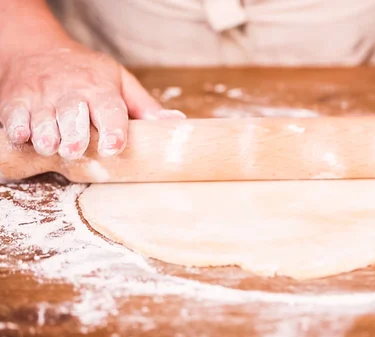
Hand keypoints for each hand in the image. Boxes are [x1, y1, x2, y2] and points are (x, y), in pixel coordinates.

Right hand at [0, 41, 184, 158]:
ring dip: (46, 135)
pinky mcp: (16, 102)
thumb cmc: (86, 72)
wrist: (38, 50)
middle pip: (72, 115)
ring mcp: (41, 98)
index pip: (108, 109)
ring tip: (52, 147)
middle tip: (77, 150)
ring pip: (43, 119)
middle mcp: (70, 93)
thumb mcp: (119, 80)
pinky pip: (14, 116)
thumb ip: (144, 106)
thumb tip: (177, 123)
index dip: (112, 129)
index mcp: (99, 89)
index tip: (114, 147)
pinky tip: (23, 135)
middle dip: (74, 134)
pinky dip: (17, 127)